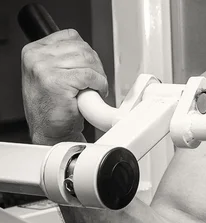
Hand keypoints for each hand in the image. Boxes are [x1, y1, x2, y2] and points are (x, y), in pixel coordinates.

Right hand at [21, 29, 107, 143]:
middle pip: (82, 48)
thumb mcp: (52, 74)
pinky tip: (97, 92)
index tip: (91, 67)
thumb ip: (64, 58)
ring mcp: (45, 69)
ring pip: (88, 60)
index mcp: (34, 51)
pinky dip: (100, 84)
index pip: (71, 37)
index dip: (87, 52)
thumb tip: (88, 52)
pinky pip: (90, 75)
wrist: (50, 131)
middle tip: (96, 81)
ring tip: (95, 88)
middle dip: (96, 66)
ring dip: (99, 76)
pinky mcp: (58, 82)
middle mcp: (37, 57)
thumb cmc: (54, 107)